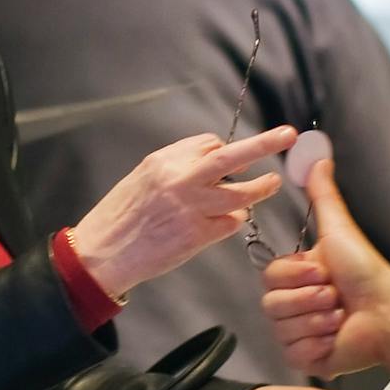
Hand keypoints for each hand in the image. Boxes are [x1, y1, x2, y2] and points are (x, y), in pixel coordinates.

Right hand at [70, 126, 295, 296]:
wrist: (102, 253)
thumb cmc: (119, 217)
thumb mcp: (141, 178)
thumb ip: (175, 168)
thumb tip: (211, 164)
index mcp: (163, 162)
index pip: (208, 144)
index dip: (225, 151)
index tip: (234, 160)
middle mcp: (179, 180)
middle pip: (230, 157)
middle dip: (263, 145)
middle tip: (287, 136)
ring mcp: (190, 209)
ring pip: (239, 194)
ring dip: (260, 189)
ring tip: (271, 184)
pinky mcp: (196, 235)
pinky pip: (229, 223)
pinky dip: (233, 221)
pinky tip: (226, 223)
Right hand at [261, 158, 389, 377]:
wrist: (389, 313)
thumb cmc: (367, 272)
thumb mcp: (338, 229)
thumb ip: (322, 194)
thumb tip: (316, 155)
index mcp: (298, 278)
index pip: (269, 277)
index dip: (296, 275)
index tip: (323, 271)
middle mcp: (296, 305)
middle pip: (271, 304)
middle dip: (308, 298)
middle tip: (336, 295)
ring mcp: (299, 334)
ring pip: (281, 329)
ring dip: (316, 320)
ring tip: (341, 316)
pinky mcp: (307, 360)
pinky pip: (293, 352)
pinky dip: (318, 343)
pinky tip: (337, 336)